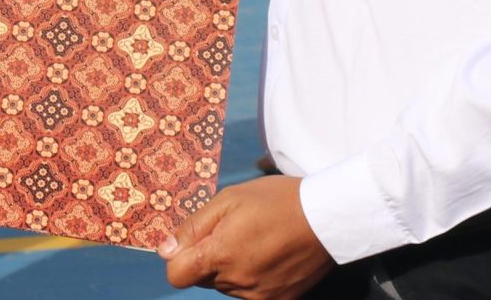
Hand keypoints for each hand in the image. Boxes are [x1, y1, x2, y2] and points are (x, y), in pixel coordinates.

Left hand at [160, 177, 333, 298]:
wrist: (326, 217)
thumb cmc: (275, 201)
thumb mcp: (229, 199)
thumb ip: (193, 227)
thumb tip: (164, 251)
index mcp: (220, 255)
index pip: (176, 275)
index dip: (178, 257)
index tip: (193, 242)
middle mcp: (237, 282)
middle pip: (203, 278)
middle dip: (209, 256)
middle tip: (234, 230)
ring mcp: (259, 295)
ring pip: (227, 285)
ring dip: (231, 267)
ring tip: (256, 240)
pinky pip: (251, 293)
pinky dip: (253, 277)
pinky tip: (269, 256)